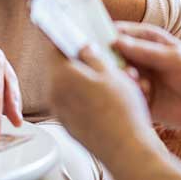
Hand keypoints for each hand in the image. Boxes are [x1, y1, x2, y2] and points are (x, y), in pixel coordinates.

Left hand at [48, 46, 158, 168]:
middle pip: (60, 68)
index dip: (65, 38)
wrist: (126, 148)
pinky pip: (72, 103)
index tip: (71, 32)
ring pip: (67, 86)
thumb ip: (92, 56)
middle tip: (96, 56)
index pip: (55, 48)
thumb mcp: (111, 73)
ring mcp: (60, 112)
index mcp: (61, 76)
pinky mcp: (68, 126)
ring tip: (106, 79)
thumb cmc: (121, 110)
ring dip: (82, 79)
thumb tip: (84, 48)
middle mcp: (54, 94)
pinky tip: (103, 98)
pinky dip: (83, 96)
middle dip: (77, 61)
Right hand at [113, 22, 180, 136]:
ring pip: (117, 75)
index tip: (96, 41)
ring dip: (123, 78)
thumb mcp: (174, 59)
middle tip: (125, 67)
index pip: (121, 31)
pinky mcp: (141, 99)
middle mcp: (140, 57)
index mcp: (148, 39)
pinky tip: (147, 96)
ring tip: (140, 82)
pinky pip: (125, 95)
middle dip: (113, 60)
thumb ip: (145, 51)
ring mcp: (140, 78)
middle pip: (113, 54)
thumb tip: (115, 41)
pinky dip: (131, 94)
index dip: (106, 34)